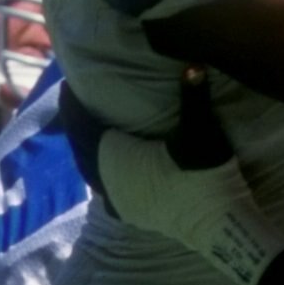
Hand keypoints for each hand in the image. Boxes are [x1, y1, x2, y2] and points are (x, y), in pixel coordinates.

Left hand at [77, 74, 283, 284]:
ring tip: (83, 133)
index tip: (67, 87)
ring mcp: (115, 198)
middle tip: (72, 104)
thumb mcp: (200, 129)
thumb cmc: (204, 173)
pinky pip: (102, 189)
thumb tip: (193, 62)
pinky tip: (101, 172)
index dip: (72, 106)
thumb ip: (193, 94)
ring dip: (84, 150)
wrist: (216, 222)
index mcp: (114, 154)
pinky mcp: (128, 213)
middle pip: (81, 147)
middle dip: (75, 125)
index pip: (83, 125)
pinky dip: (97, 174)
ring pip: (88, 170)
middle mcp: (107, 177)